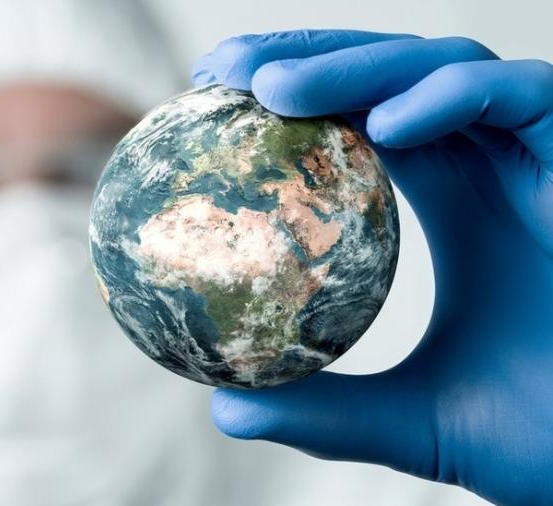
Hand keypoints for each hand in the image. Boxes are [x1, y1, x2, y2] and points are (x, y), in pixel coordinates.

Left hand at [193, 30, 552, 504]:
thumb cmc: (551, 431)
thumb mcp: (417, 421)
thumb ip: (328, 411)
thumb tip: (225, 409)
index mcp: (446, 201)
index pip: (354, 120)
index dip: (286, 100)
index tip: (206, 102)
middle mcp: (488, 165)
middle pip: (386, 76)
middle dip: (305, 60)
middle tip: (217, 70)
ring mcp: (538, 155)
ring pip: (443, 67)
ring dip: (357, 67)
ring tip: (271, 89)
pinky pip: (524, 96)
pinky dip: (452, 96)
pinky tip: (383, 122)